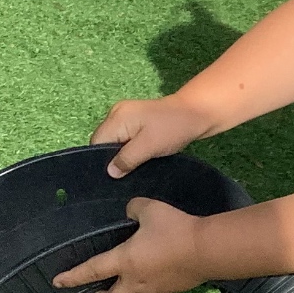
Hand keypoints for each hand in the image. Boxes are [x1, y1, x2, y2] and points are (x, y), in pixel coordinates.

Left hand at [51, 198, 209, 292]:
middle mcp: (135, 281)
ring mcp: (153, 291)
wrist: (207, 249)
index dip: (73, 277)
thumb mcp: (150, 209)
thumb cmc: (175, 229)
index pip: (92, 271)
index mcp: (124, 261)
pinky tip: (146, 292)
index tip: (58, 282)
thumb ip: (134, 208)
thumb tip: (130, 210)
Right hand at [92, 96, 217, 177]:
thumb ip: (127, 159)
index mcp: (117, 117)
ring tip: (130, 171)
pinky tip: (137, 161)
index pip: (96, 143)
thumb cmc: (173, 128)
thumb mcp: (149, 146)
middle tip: (123, 177)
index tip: (111, 178)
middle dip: (111, 160)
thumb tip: (109, 172)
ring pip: (115, 142)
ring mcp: (127, 117)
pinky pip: (125, 140)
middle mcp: (117, 114)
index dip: (101, 161)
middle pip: (104, 142)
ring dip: (122, 157)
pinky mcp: (137, 122)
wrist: (197, 114)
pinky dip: (129, 151)